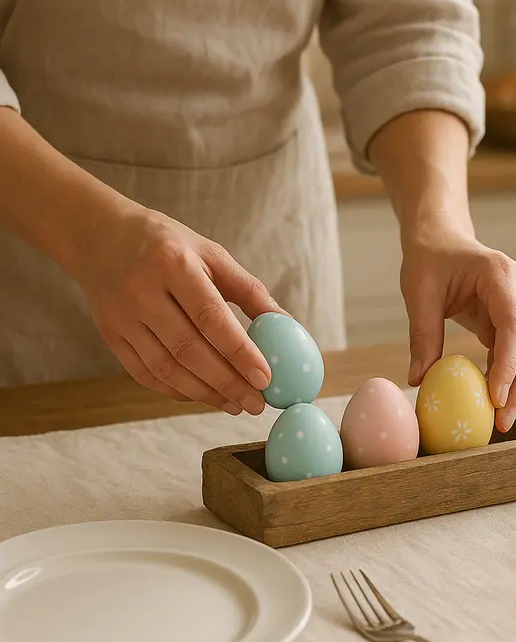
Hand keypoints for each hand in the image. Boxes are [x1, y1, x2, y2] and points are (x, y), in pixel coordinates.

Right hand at [71, 203, 281, 414]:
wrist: (101, 236)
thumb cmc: (169, 245)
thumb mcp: (211, 253)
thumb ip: (249, 290)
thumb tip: (287, 325)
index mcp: (174, 264)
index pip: (210, 316)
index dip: (239, 351)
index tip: (266, 378)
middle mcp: (142, 291)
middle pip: (188, 349)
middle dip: (227, 383)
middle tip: (257, 404)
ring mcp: (121, 316)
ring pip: (165, 368)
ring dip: (204, 394)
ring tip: (236, 405)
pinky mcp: (110, 335)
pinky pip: (145, 374)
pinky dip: (176, 391)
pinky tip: (203, 396)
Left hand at [401, 223, 515, 432]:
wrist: (440, 239)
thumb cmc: (428, 260)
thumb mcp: (419, 293)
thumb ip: (422, 335)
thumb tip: (418, 380)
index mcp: (498, 273)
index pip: (515, 324)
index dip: (509, 363)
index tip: (496, 398)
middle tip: (504, 419)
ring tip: (501, 417)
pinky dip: (510, 373)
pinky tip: (494, 397)